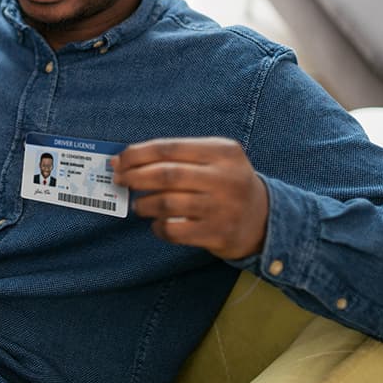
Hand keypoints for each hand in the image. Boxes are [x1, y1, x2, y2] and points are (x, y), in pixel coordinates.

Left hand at [112, 138, 268, 259]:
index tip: (118, 160)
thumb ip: (179, 156)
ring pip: (168, 203)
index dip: (137, 154)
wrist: (264, 218)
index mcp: (222, 151)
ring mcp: (222, 208)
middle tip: (120, 180)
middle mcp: (224, 178)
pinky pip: (175, 230)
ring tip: (139, 205)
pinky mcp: (218, 234)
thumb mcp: (215, 159)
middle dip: (135, 177)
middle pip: (166, 175)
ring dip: (144, 204)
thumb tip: (127, 159)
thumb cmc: (226, 183)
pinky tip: (156, 223)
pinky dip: (158, 227)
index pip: (169, 148)